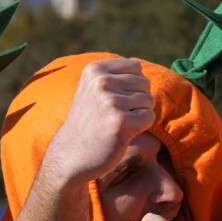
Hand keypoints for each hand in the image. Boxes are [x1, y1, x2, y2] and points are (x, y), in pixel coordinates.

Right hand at [45, 58, 154, 185]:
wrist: (72, 154)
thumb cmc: (89, 122)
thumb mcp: (93, 89)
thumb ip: (113, 75)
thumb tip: (140, 65)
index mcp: (94, 70)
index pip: (136, 66)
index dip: (133, 84)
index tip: (117, 99)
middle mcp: (101, 82)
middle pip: (144, 83)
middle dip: (138, 100)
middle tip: (117, 115)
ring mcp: (110, 102)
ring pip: (149, 100)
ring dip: (139, 114)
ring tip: (118, 123)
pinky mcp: (121, 122)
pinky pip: (149, 117)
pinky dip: (142, 127)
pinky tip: (124, 133)